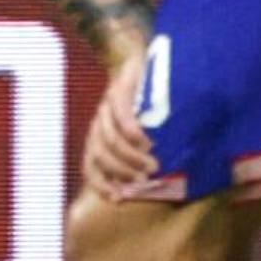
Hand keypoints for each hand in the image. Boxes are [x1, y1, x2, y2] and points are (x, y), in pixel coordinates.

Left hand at [85, 43, 159, 201]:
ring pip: (109, 139)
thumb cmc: (150, 104)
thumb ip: (148, 155)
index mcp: (99, 136)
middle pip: (101, 155)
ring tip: (153, 166)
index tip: (119, 199)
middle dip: (122, 172)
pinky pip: (120, 115)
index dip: (101, 184)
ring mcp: (106, 106)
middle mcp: (98, 123)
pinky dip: (132, 132)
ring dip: (130, 157)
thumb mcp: (148, 133)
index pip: (91, 166)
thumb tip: (170, 185)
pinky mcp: (119, 90)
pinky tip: (146, 142)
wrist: (144, 60)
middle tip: (147, 181)